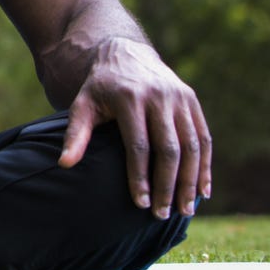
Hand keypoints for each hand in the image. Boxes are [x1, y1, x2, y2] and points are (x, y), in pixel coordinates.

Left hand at [58, 38, 211, 219]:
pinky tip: (203, 191)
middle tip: (162, 215)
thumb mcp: (82, 105)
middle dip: (167, 185)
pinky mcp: (192, 101)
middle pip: (169, 149)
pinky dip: (205, 166)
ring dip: (190, 181)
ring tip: (185, 210)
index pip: (138, 145)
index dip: (140, 176)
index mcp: (130, 98)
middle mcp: (159, 97)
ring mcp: (180, 98)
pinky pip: (203, 137)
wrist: (125, 54)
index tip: (140, 204)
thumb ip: (75, 134)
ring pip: (191, 146)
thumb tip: (64, 164)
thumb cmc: (100, 88)